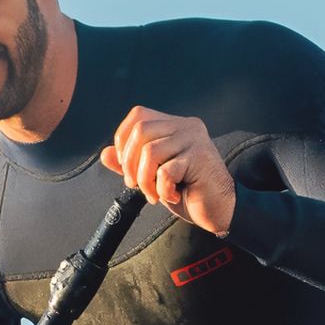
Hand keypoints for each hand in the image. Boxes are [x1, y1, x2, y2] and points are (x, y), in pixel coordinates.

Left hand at [101, 107, 235, 235]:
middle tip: (138, 185)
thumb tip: (105, 154)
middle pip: (140, 131)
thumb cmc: (188, 192)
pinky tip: (172, 196)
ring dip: (145, 180)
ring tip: (154, 194)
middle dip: (130, 164)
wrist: (219, 209)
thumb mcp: (152, 177)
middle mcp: (185, 126)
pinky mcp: (200, 157)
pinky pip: (166, 171)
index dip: (123, 142)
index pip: (138, 116)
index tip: (128, 169)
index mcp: (173, 125)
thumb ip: (130, 164)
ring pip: (150, 151)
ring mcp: (194, 139)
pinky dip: (162, 190)